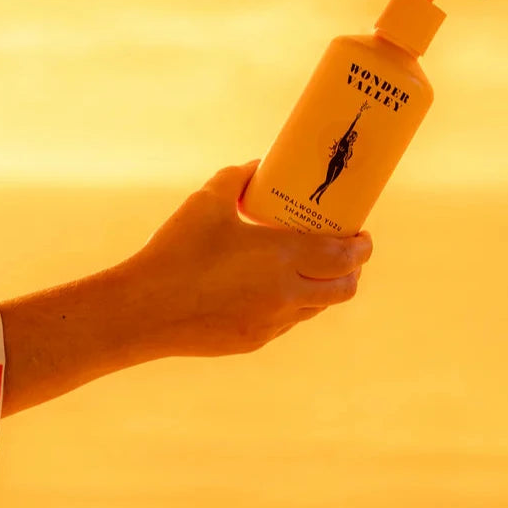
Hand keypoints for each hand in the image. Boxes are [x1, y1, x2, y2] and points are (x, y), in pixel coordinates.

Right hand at [126, 160, 373, 356]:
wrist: (144, 311)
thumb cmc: (177, 250)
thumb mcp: (206, 202)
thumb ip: (236, 179)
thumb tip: (257, 166)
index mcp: (282, 256)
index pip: (344, 256)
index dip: (362, 248)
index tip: (362, 235)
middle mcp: (286, 293)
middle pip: (344, 288)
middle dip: (354, 271)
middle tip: (347, 254)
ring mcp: (272, 322)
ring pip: (317, 308)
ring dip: (324, 289)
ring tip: (311, 269)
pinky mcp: (255, 340)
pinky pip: (288, 322)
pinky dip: (292, 304)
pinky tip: (273, 289)